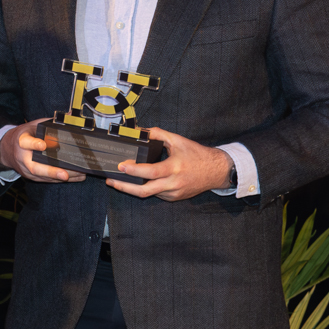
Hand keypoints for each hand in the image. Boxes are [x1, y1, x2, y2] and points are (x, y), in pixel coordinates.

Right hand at [0, 119, 82, 182]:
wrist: (8, 150)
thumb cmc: (25, 136)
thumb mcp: (34, 125)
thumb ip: (50, 123)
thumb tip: (70, 115)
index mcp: (21, 141)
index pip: (26, 142)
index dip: (34, 144)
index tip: (43, 145)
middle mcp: (22, 158)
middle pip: (35, 168)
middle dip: (51, 171)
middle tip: (65, 174)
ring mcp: (26, 170)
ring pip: (43, 176)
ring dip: (61, 177)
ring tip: (79, 174)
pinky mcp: (32, 177)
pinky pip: (47, 180)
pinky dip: (62, 179)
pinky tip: (76, 177)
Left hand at [108, 127, 233, 200]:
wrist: (216, 171)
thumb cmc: (197, 155)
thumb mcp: (178, 141)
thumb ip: (159, 134)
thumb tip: (141, 130)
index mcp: (174, 168)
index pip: (150, 172)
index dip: (134, 170)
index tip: (121, 166)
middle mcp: (173, 183)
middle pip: (144, 191)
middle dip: (124, 187)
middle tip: (111, 181)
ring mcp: (173, 193)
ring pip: (149, 194)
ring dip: (133, 188)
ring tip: (119, 181)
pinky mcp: (174, 198)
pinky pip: (157, 194)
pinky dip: (147, 188)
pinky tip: (139, 183)